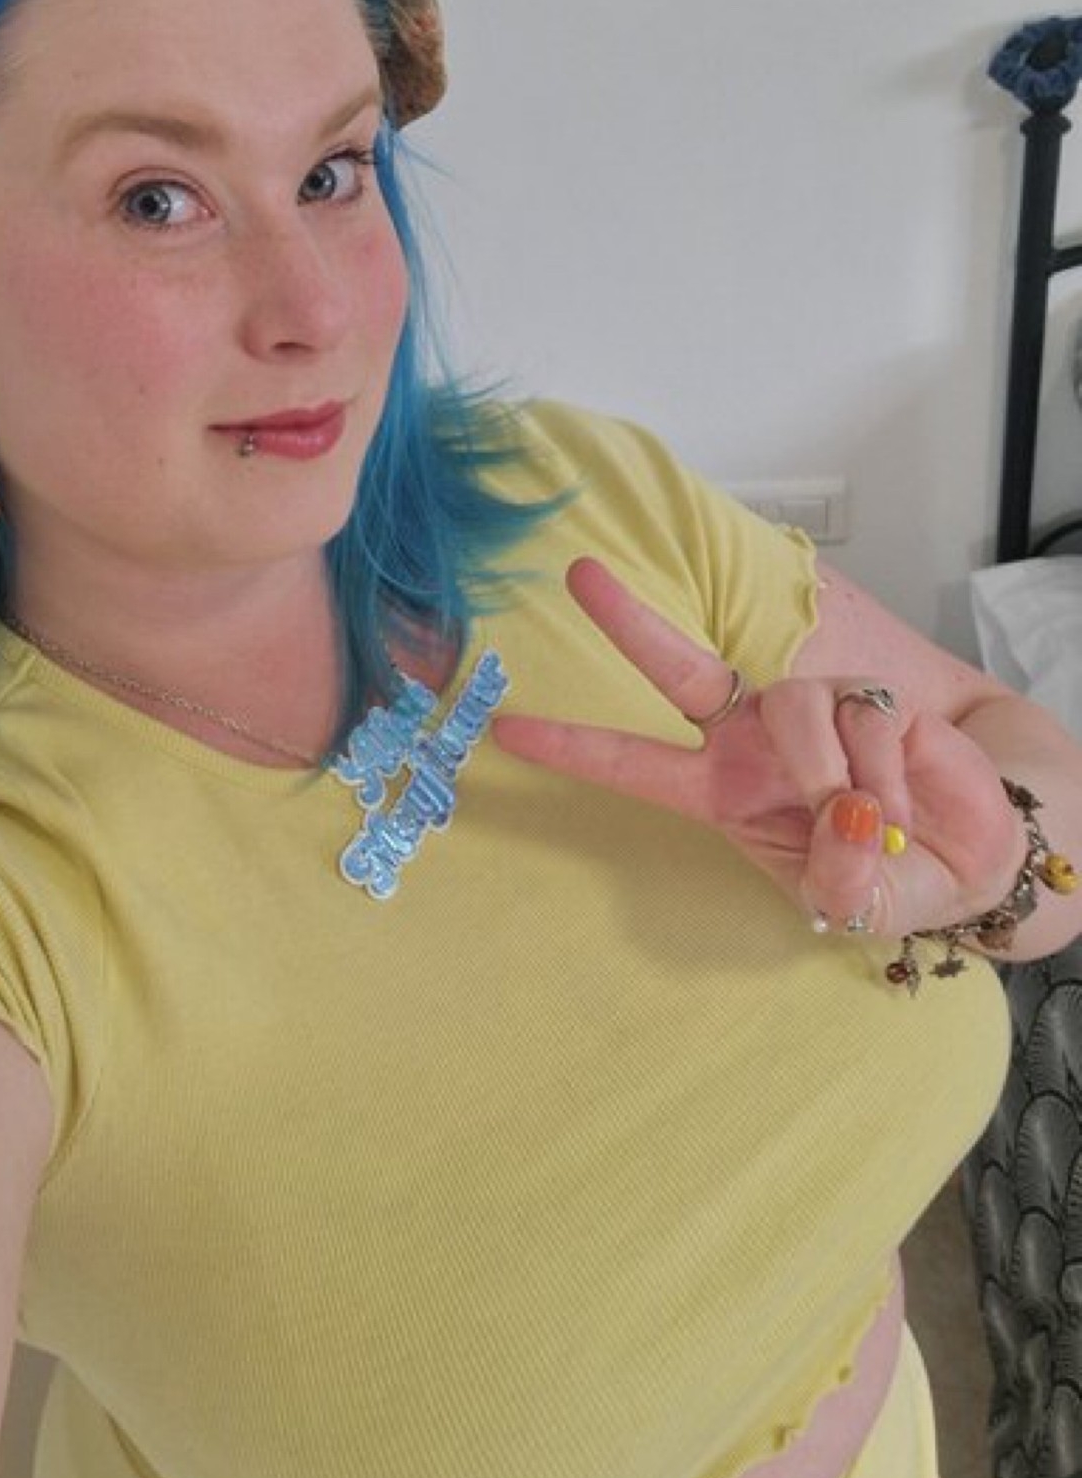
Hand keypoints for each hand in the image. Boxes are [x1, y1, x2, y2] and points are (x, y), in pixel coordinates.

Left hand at [492, 557, 1021, 939]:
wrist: (970, 857)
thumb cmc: (886, 875)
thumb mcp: (850, 901)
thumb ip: (838, 873)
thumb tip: (843, 813)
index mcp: (719, 790)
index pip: (633, 763)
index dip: (572, 746)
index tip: (506, 731)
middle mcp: (753, 738)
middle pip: (679, 667)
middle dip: (629, 621)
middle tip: (578, 576)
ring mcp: (810, 709)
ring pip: (791, 709)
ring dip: (829, 774)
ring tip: (868, 819)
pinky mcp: (869, 694)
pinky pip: (863, 720)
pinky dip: (886, 775)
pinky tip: (903, 801)